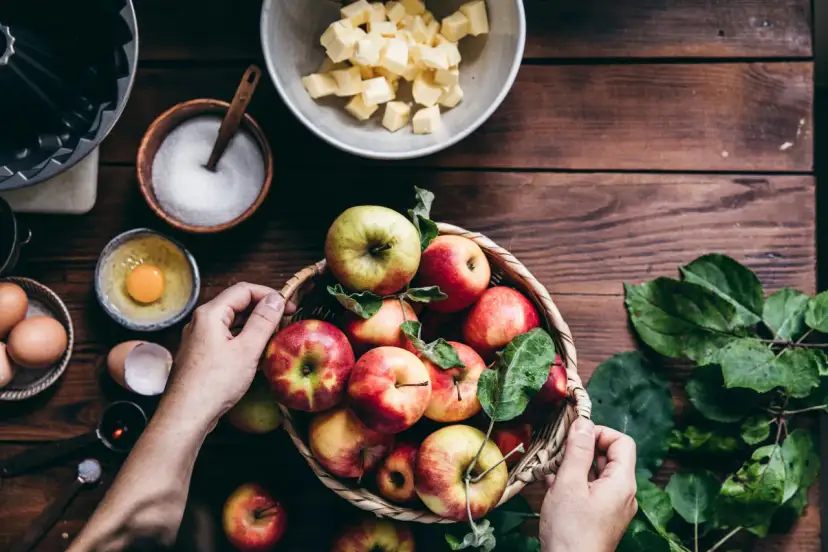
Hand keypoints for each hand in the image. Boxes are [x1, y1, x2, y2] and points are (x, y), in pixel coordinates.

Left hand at [164, 283, 291, 424]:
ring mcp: (199, 339)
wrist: (185, 416)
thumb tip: (276, 299)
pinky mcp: (200, 355)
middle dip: (263, 310)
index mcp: (210, 314)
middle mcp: (201, 322)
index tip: (289, 306)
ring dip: (254, 327)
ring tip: (274, 338)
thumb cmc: (214, 384)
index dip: (269, 294)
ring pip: (232, 323)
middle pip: (237, 304)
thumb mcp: (247, 350)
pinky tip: (256, 355)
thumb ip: (263, 321)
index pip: (244, 290)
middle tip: (284, 323)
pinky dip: (243, 341)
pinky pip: (225, 339)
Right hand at [540, 418, 637, 551]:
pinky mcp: (601, 519)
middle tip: (557, 450)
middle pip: (609, 457)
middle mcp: (623, 494)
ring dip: (575, 467)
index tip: (575, 436)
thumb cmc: (570, 530)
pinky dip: (574, 484)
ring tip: (550, 469)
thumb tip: (583, 423)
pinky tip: (552, 487)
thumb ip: (577, 451)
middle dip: (582, 449)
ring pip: (597, 475)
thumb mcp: (569, 483)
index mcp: (622, 483)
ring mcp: (613, 508)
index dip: (599, 432)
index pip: (622, 442)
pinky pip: (592, 492)